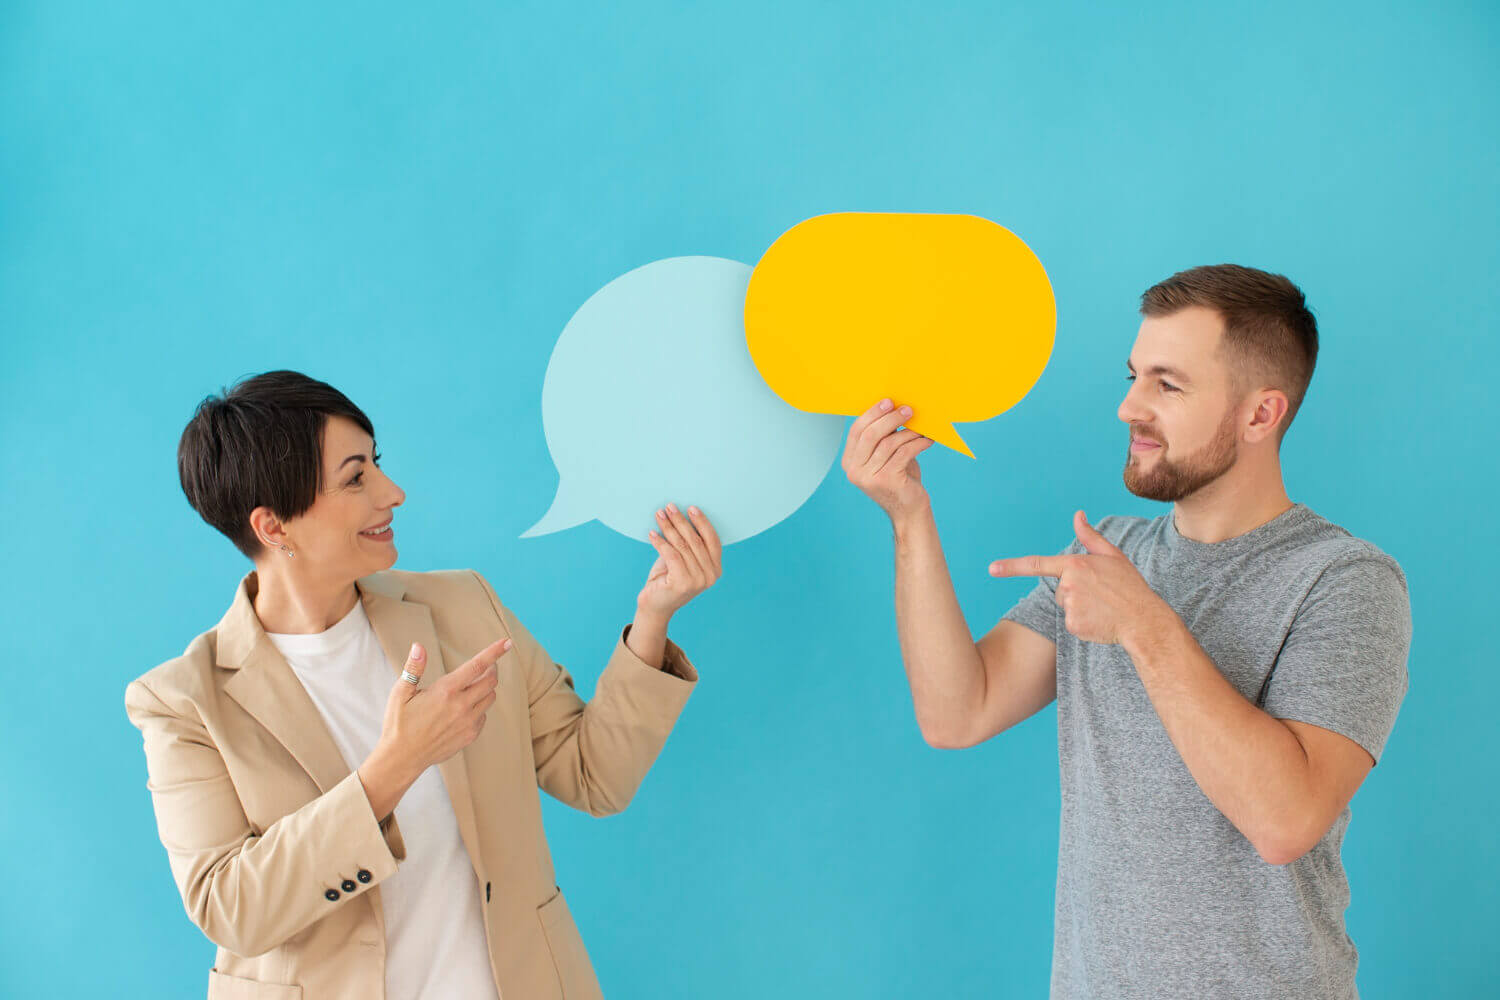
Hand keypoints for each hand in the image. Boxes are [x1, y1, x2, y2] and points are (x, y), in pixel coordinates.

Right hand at [377, 636, 507, 764]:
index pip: (477, 665)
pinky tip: (463, 709)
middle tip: (485, 666)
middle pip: (491, 681)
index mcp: (445, 691)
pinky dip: (479, 708)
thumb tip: (418, 646)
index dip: (494, 652)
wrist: (402, 758)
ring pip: (490, 698)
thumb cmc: (398, 723)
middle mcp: (461, 706)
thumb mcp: (400, 693)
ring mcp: (468, 722)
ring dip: (485, 689)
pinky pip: (483, 716)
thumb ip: (414, 668)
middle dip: (491, 670)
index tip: (507, 642)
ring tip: (471, 687)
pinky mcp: (470, 736)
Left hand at [639, 503, 722, 619]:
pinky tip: (651, 534)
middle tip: (669, 507)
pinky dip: (660, 542)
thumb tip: (681, 515)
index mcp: (716, 569)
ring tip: (659, 515)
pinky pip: (671, 555)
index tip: (690, 508)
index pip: (713, 540)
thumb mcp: (682, 559)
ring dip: (669, 528)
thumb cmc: (668, 579)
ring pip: (682, 546)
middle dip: (681, 521)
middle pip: (695, 541)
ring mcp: (698, 581)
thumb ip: (688, 544)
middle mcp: (711, 576)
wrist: (655, 606)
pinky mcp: (682, 583)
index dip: (702, 522)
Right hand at [842, 398, 933, 519]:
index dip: (872, 413)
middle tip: (908, 410)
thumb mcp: (886, 457)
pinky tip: (927, 440)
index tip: (889, 401)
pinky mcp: (887, 481)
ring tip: (923, 427)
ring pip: (889, 443)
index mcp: (849, 462)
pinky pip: (904, 452)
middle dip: (890, 418)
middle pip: (871, 435)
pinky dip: (918, 443)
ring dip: (909, 432)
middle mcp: (855, 470)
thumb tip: (894, 408)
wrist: (909, 510)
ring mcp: (869, 477)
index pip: (856, 431)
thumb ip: (884, 437)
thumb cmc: (900, 479)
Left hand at [989, 510, 1170, 645]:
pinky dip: (1083, 623)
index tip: (991, 569)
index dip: (1012, 566)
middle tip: (1101, 595)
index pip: (1037, 564)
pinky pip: (1070, 623)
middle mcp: (1069, 584)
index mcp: (1075, 565)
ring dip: (1080, 607)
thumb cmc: (1130, 586)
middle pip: (1059, 589)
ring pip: (1065, 606)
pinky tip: (1100, 620)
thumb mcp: (1112, 556)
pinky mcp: (1073, 625)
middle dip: (1076, 592)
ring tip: (1103, 607)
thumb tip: (1077, 515)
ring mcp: (1070, 606)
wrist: (1144, 620)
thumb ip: (1090, 537)